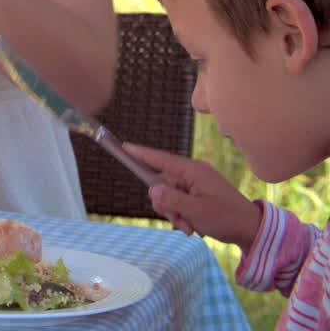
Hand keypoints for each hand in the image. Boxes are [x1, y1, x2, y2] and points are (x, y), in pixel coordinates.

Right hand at [124, 143, 261, 248]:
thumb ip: (172, 199)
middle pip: (162, 183)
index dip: (142, 153)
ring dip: (174, 213)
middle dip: (166, 204)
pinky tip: (192, 226)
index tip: (125, 146)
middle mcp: (193, 174)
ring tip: (189, 226)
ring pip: (169, 195)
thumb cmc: (227, 218)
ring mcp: (196, 184)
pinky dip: (181, 214)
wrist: (250, 230)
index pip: (161, 159)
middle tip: (179, 220)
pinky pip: (178, 201)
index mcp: (193, 171)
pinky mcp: (198, 194)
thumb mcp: (197, 211)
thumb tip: (152, 189)